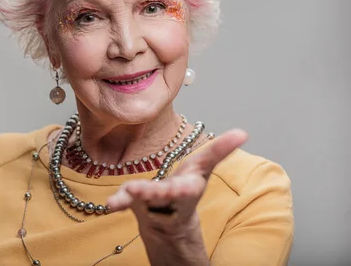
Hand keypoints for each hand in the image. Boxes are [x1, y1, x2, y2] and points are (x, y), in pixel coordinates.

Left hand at [106, 129, 247, 264]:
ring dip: (142, 194)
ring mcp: (154, 202)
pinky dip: (118, 202)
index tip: (190, 184)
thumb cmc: (184, 188)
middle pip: (172, 193)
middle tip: (169, 190)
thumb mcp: (202, 167)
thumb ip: (219, 151)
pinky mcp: (135, 204)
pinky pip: (126, 202)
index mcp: (191, 185)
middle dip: (167, 192)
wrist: (167, 220)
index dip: (197, 177)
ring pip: (148, 199)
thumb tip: (243, 132)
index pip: (198, 176)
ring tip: (131, 191)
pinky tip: (110, 204)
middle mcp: (173, 197)